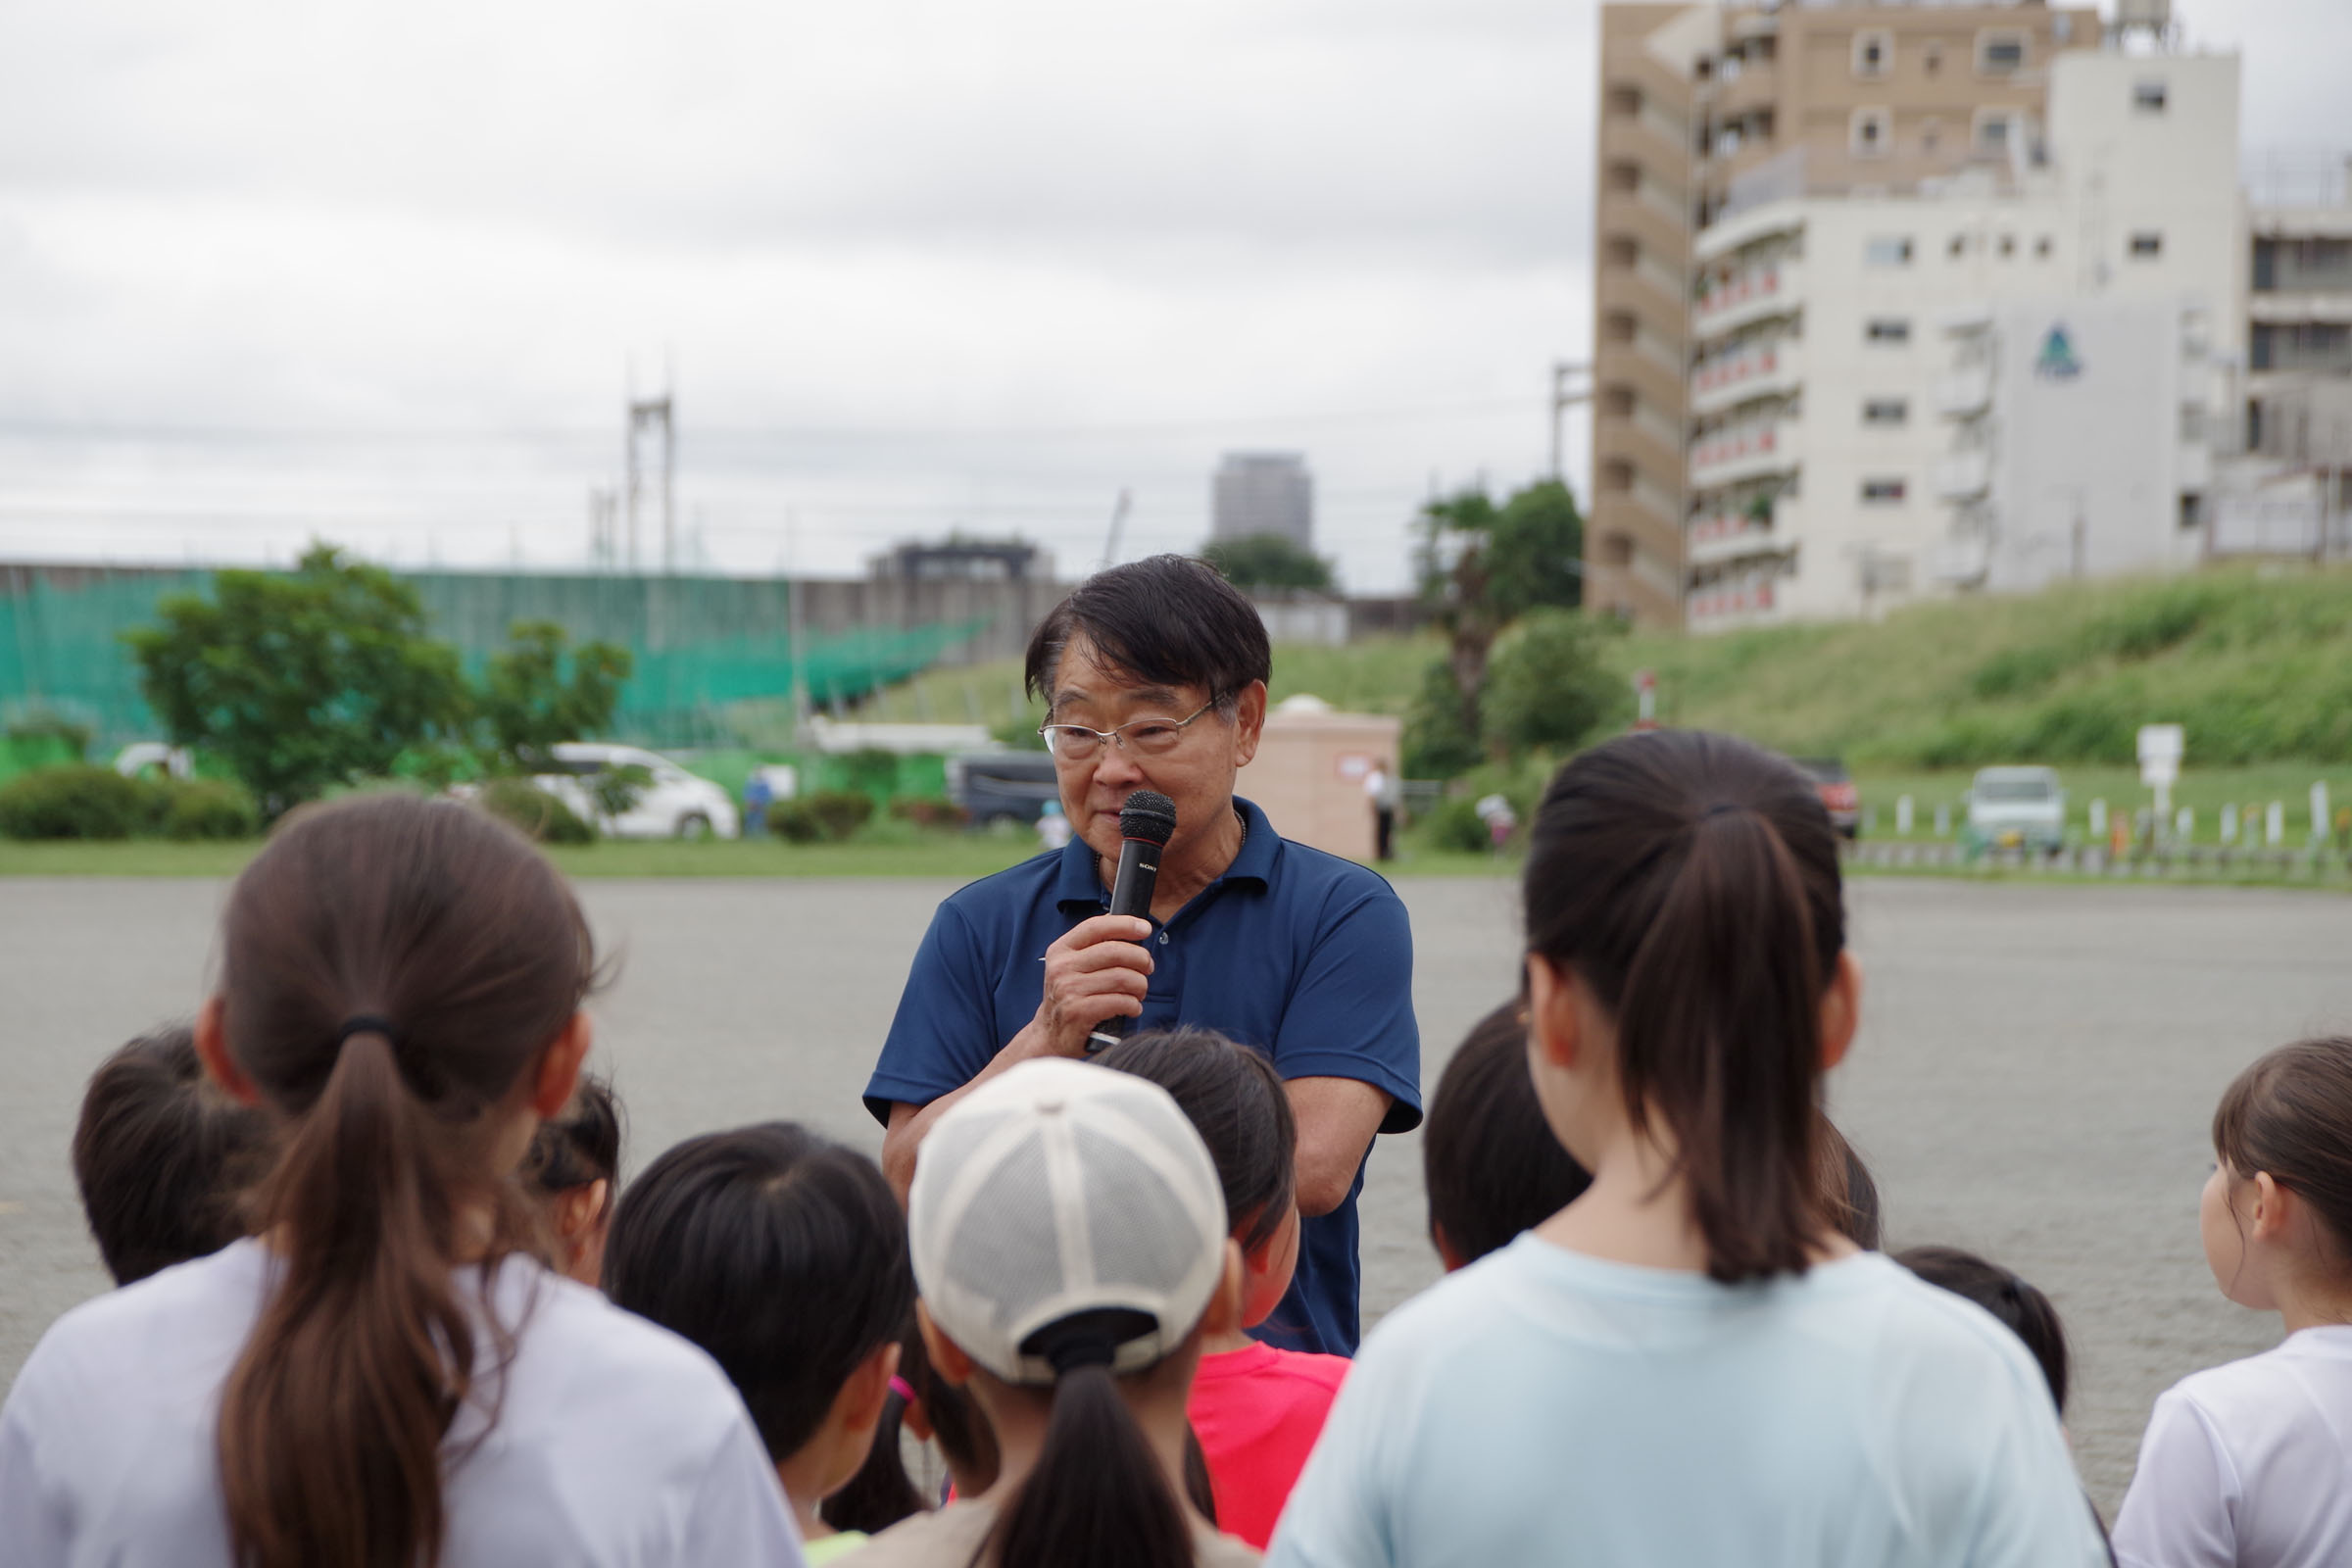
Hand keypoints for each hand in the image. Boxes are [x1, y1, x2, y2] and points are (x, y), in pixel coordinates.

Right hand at [1013, 914, 1154, 1059]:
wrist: (1050, 1034)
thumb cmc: (1070, 996)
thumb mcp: (1072, 967)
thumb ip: (1094, 947)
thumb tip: (1128, 929)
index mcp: (1061, 950)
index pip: (1096, 927)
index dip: (1124, 924)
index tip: (1144, 928)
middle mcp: (1062, 967)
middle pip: (1115, 951)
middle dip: (1140, 958)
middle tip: (1148, 967)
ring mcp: (1068, 990)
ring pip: (1122, 978)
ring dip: (1140, 985)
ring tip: (1140, 991)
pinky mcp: (1078, 1012)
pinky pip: (1120, 1001)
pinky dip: (1134, 1005)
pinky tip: (1133, 1007)